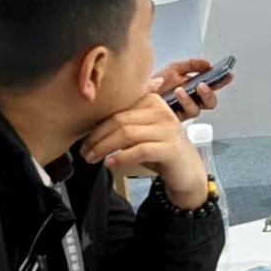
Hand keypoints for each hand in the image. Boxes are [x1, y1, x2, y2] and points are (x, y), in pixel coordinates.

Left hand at [81, 81, 206, 206]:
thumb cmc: (159, 149)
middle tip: (84, 152)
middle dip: (97, 137)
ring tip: (92, 158)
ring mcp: (168, 129)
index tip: (84, 139)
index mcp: (152, 101)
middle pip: (120, 121)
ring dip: (104, 148)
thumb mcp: (141, 130)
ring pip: (127, 134)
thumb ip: (123, 121)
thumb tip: (88, 123)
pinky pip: (140, 150)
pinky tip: (110, 163)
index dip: (97, 125)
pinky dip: (121, 157)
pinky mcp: (171, 148)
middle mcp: (162, 111)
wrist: (186, 169)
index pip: (118, 109)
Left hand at [154, 58, 228, 120]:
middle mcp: (192, 100)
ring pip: (198, 110)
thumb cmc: (155, 83)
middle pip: (210, 102)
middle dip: (210, 94)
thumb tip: (207, 64)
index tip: (228, 74)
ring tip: (181, 90)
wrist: (137, 94)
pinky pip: (183, 115)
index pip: (213, 85)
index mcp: (194, 87)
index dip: (222, 81)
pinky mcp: (176, 119)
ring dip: (191, 99)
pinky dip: (181, 104)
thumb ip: (191, 64)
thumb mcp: (174, 68)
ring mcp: (184, 111)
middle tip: (203, 85)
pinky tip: (175, 94)